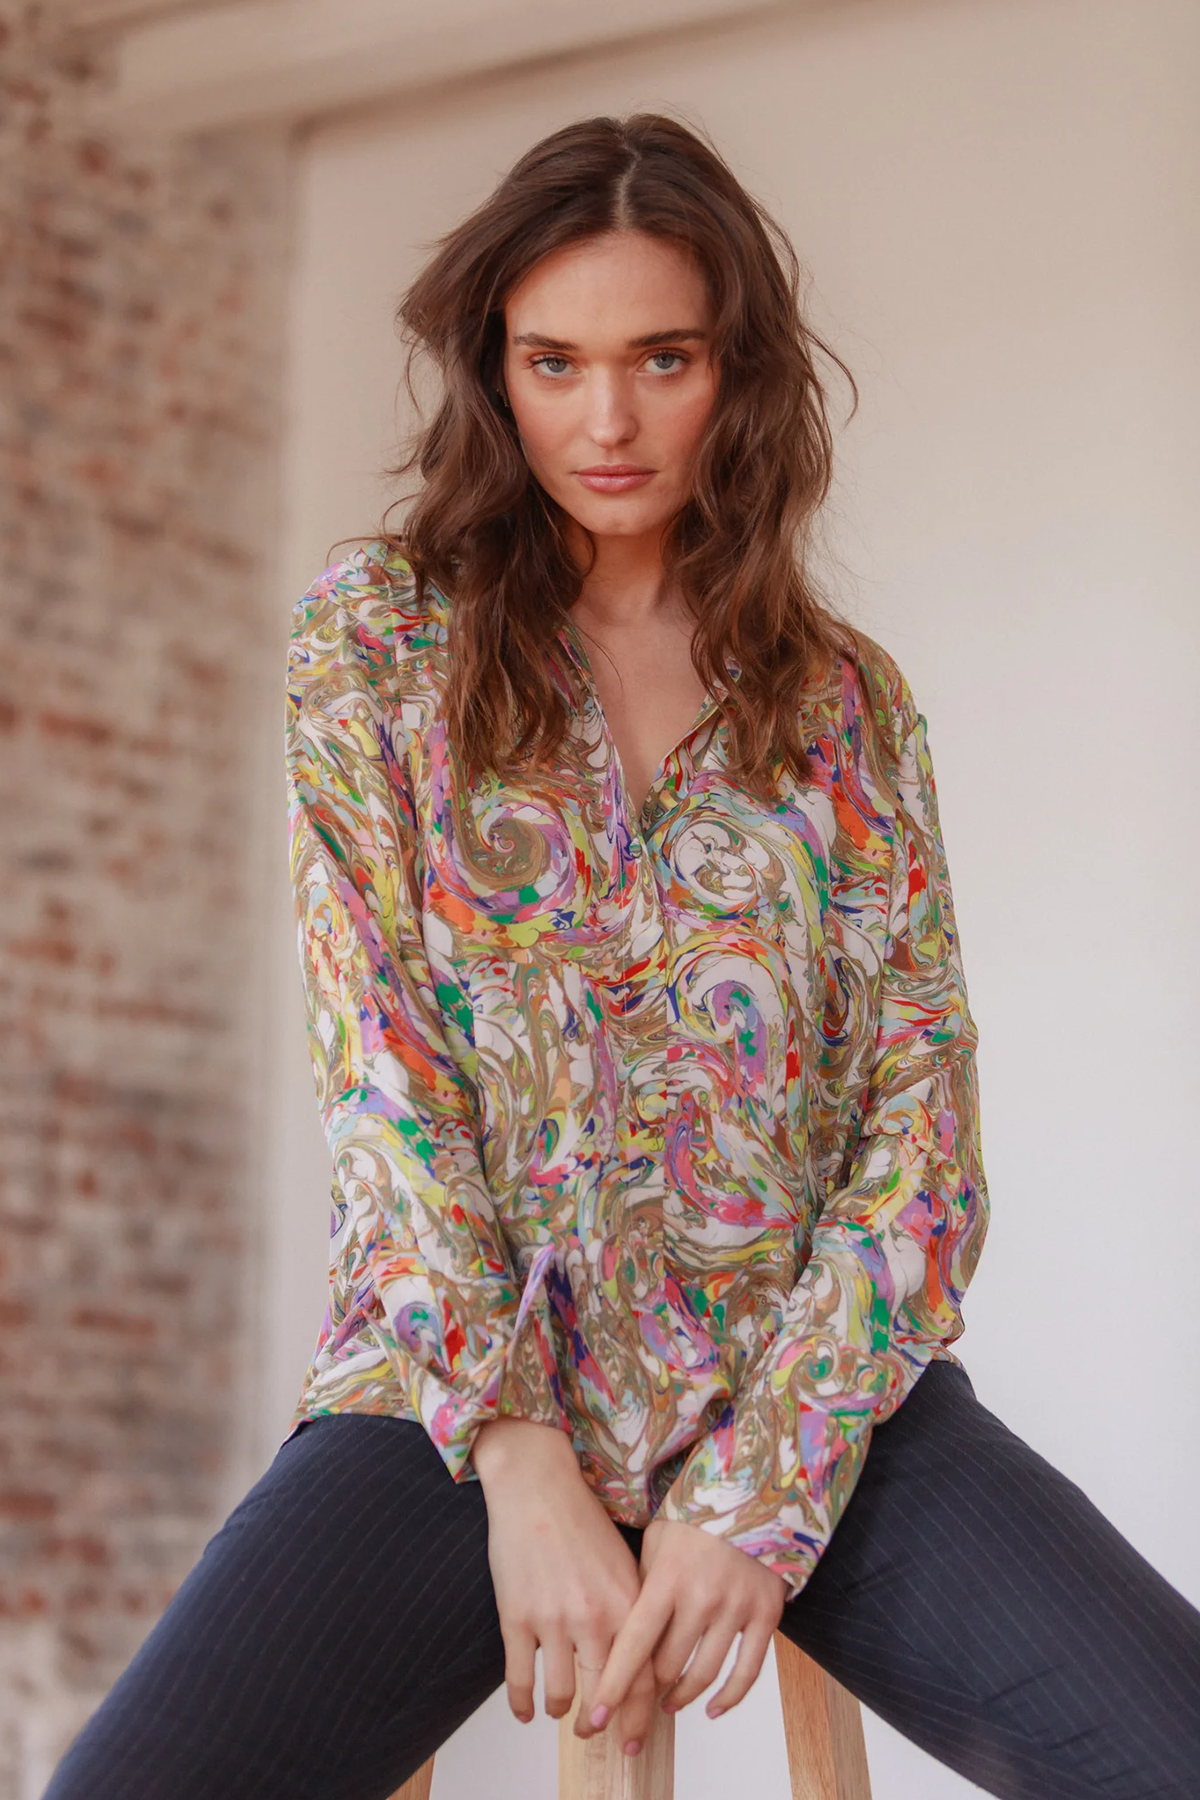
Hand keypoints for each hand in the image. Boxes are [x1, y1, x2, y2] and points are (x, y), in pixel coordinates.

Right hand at [471, 1418, 659, 1753]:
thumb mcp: (623, 1562)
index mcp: (627, 1603)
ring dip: (560, 1711)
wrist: (537, 1485)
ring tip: (559, 1710)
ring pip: (561, 1696)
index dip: (639, 1716)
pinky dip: (522, 1704)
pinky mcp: (517, 1618)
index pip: (644, 1678)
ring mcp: (553, 1620)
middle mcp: (594, 1617)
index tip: (635, 1740)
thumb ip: (633, 1610)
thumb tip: (642, 1661)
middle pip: (604, 1696)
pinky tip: (524, 1710)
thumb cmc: (581, 1520)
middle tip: (594, 1734)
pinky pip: (519, 1680)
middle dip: (599, 1726)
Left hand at [580, 1518, 785, 1735]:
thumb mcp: (656, 1543)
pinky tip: (712, 1709)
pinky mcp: (766, 1614)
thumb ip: (641, 1589)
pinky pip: (748, 1671)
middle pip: (668, 1666)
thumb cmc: (695, 1520)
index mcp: (667, 1579)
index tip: (595, 1719)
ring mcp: (736, 1608)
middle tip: (635, 1702)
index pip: (633, 1646)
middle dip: (648, 1691)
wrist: (752, 1493)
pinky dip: (729, 1698)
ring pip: (704, 1674)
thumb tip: (620, 1637)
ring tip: (668, 1705)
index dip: (613, 1687)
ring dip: (682, 1698)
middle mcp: (701, 1598)